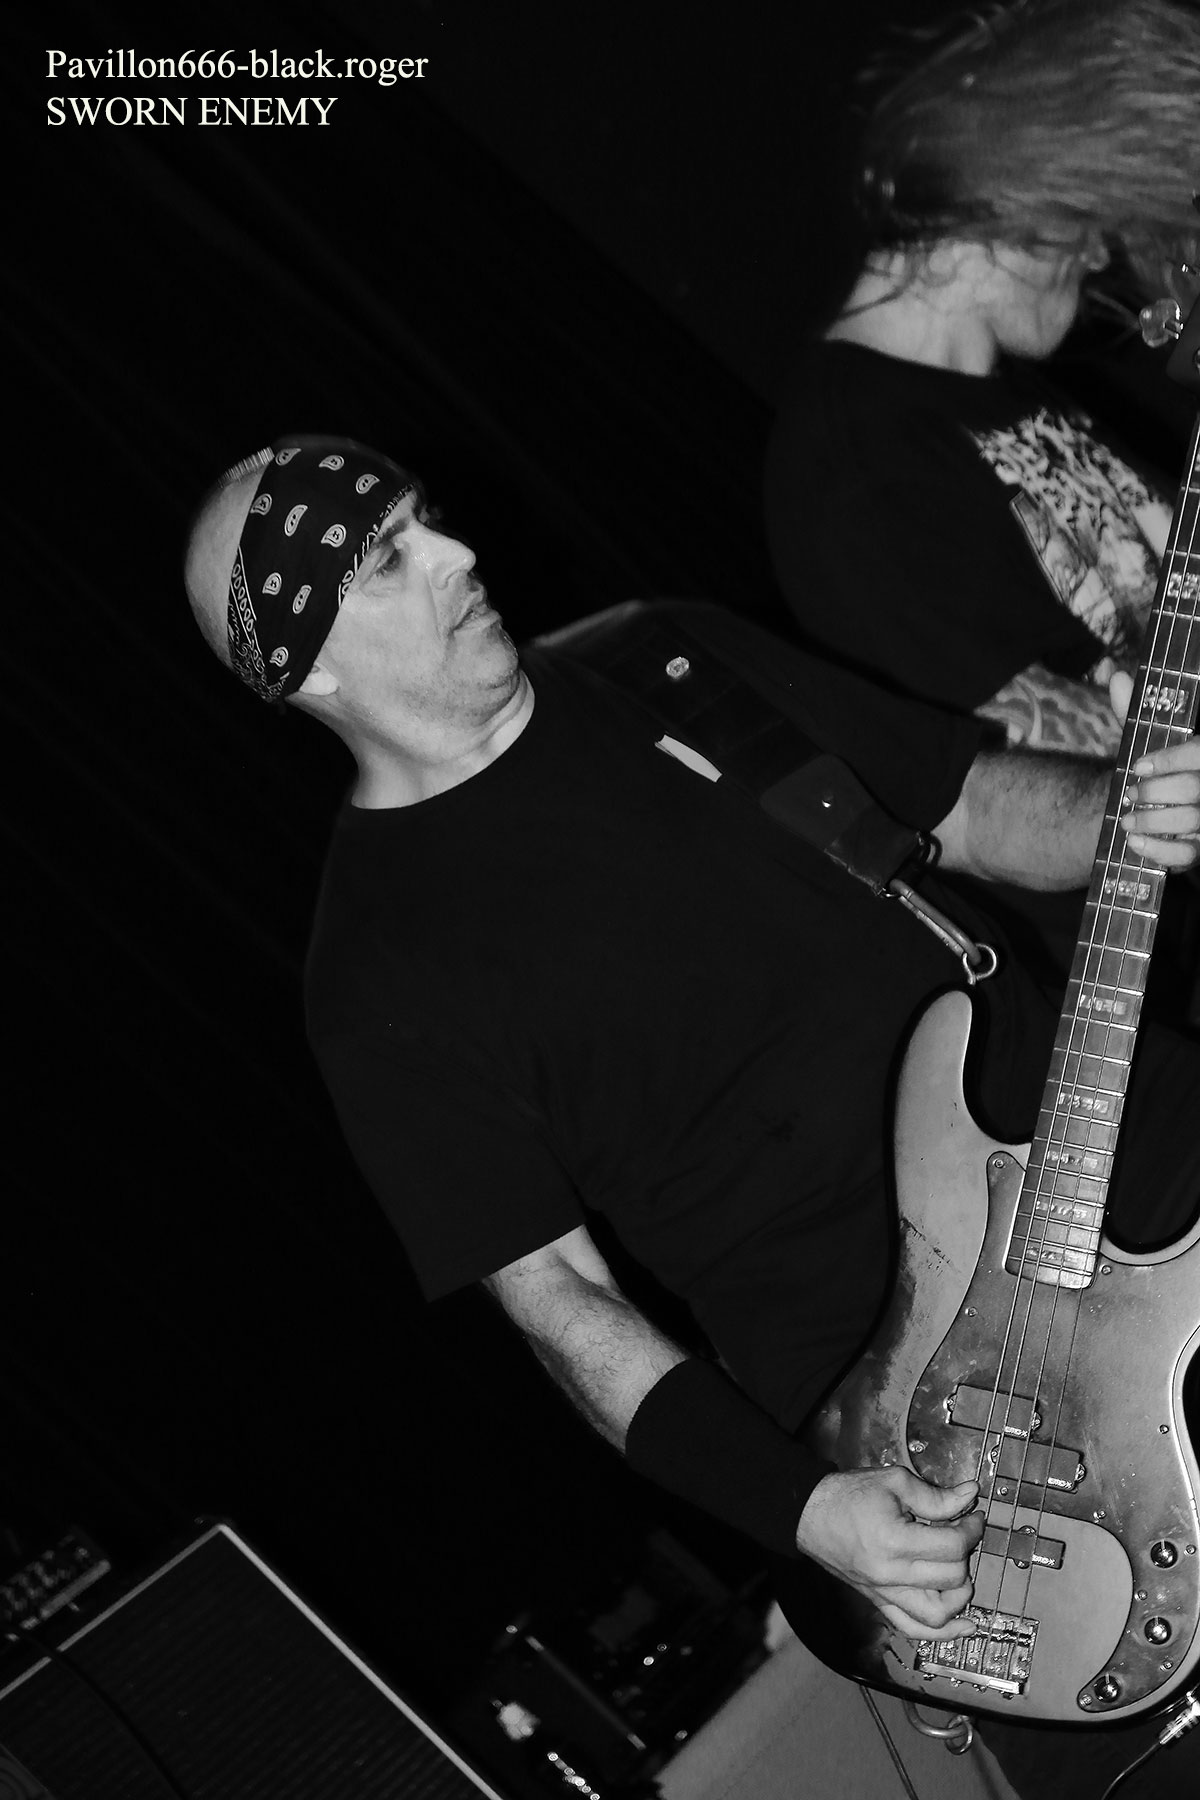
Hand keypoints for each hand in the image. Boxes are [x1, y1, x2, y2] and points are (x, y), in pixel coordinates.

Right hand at [795, 1466, 982, 1639]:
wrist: (808, 1514)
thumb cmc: (848, 1494)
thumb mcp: (893, 1482)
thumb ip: (934, 1495)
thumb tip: (969, 1496)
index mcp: (894, 1542)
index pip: (952, 1546)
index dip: (971, 1529)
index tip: (973, 1516)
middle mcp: (890, 1576)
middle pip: (951, 1579)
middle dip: (966, 1553)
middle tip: (962, 1533)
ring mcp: (884, 1594)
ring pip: (938, 1615)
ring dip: (960, 1596)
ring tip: (961, 1573)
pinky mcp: (879, 1602)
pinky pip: (914, 1629)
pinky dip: (943, 1633)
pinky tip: (964, 1625)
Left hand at [1109, 673, 1199, 868]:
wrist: (1154, 806)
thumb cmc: (1155, 770)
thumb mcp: (1146, 740)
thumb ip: (1133, 715)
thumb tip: (1118, 678)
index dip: (1170, 760)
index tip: (1138, 765)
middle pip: (1194, 790)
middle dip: (1157, 791)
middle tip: (1130, 793)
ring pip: (1191, 822)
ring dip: (1153, 821)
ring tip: (1126, 818)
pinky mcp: (1198, 851)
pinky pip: (1185, 855)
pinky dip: (1157, 850)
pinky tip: (1134, 840)